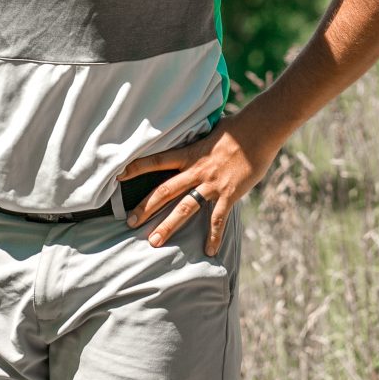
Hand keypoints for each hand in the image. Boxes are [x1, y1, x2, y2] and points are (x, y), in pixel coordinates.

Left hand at [120, 115, 280, 255]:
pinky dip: (214, 237)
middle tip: (130, 223)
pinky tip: (209, 251)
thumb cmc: (236, 128)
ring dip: (168, 226)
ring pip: (185, 208)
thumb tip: (189, 134)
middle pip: (164, 191)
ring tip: (154, 242)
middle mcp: (196, 170)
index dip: (136, 168)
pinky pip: (218, 219)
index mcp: (189, 153)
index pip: (156, 161)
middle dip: (145, 208)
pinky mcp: (228, 194)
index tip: (118, 176)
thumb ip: (196, 139)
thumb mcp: (210, 130)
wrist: (260, 130)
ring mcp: (211, 184)